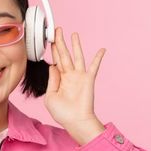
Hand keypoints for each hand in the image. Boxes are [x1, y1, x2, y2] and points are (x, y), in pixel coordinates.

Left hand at [44, 27, 105, 143]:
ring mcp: (79, 76)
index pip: (55, 60)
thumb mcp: (50, 97)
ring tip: (73, 34)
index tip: (48, 39)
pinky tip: (102, 49)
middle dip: (60, 42)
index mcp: (59, 79)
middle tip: (57, 29)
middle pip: (64, 54)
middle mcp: (69, 75)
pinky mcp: (88, 79)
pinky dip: (98, 57)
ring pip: (77, 56)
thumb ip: (51, 80)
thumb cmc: (62, 113)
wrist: (75, 121)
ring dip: (75, 45)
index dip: (51, 50)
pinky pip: (94, 66)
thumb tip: (52, 65)